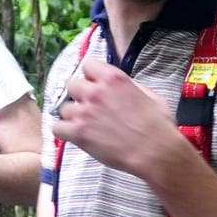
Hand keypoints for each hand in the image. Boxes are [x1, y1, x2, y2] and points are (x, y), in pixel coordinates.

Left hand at [51, 60, 188, 178]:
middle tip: (89, 106)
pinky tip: (76, 135)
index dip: (90, 75)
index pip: (87, 64)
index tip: (94, 84)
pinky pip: (57, 127)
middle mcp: (95, 91)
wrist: (155, 152)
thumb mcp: (150, 95)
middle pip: (71, 84)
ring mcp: (84, 112)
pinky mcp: (78, 132)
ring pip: (63, 107)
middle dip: (79, 94)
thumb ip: (130, 86)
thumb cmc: (158, 126)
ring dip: (72, 115)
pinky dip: (64, 131)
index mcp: (113, 78)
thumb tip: (120, 86)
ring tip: (85, 124)